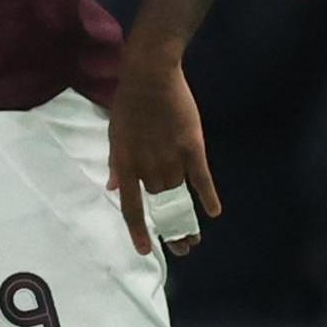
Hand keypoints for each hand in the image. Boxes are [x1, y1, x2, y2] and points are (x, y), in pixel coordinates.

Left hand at [107, 57, 222, 256]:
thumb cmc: (129, 104)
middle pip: (160, 204)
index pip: (132, 207)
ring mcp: (171, 158)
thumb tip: (113, 187)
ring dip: (186, 217)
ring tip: (194, 235)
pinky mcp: (192, 148)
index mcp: (127, 165)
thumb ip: (116, 164)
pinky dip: (207, 196)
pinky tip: (213, 211)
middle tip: (182, 245)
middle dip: (170, 227)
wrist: (151, 76)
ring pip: (179, 194)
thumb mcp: (115, 135)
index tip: (146, 250)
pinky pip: (201, 178)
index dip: (138, 231)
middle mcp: (149, 167)